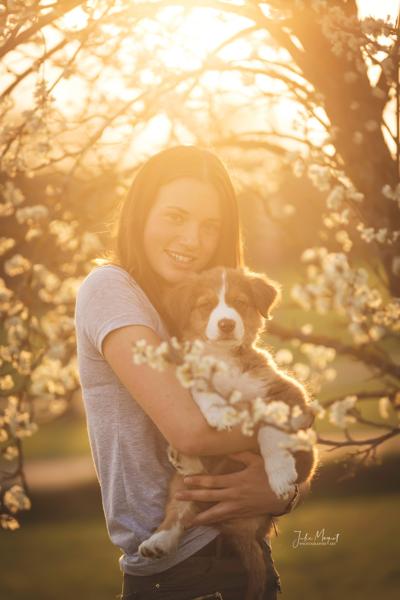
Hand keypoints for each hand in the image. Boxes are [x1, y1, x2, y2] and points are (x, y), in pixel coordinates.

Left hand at [174, 451, 293, 526]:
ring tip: (187, 521)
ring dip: (200, 517)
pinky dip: (213, 522)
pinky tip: (204, 524)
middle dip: (192, 497)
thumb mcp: (255, 461)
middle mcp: (234, 495)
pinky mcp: (241, 514)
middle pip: (209, 496)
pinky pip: (224, 519)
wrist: (284, 495)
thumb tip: (226, 450)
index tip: (185, 481)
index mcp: (236, 480)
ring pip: (215, 513)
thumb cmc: (269, 475)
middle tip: (177, 497)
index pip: (212, 481)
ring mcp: (237, 507)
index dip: (198, 481)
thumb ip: (240, 455)